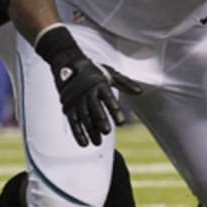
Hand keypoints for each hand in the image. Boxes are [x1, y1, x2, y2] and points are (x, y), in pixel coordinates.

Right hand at [34, 26, 141, 146]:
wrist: (67, 63)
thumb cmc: (92, 70)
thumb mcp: (110, 73)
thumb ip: (125, 83)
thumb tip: (140, 92)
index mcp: (99, 84)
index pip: (108, 98)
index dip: (114, 110)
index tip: (121, 122)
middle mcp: (87, 92)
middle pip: (94, 108)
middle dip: (100, 120)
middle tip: (107, 131)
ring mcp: (76, 100)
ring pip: (83, 117)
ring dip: (90, 130)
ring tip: (98, 142)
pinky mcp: (68, 106)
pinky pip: (72, 121)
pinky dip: (78, 133)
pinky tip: (84, 143)